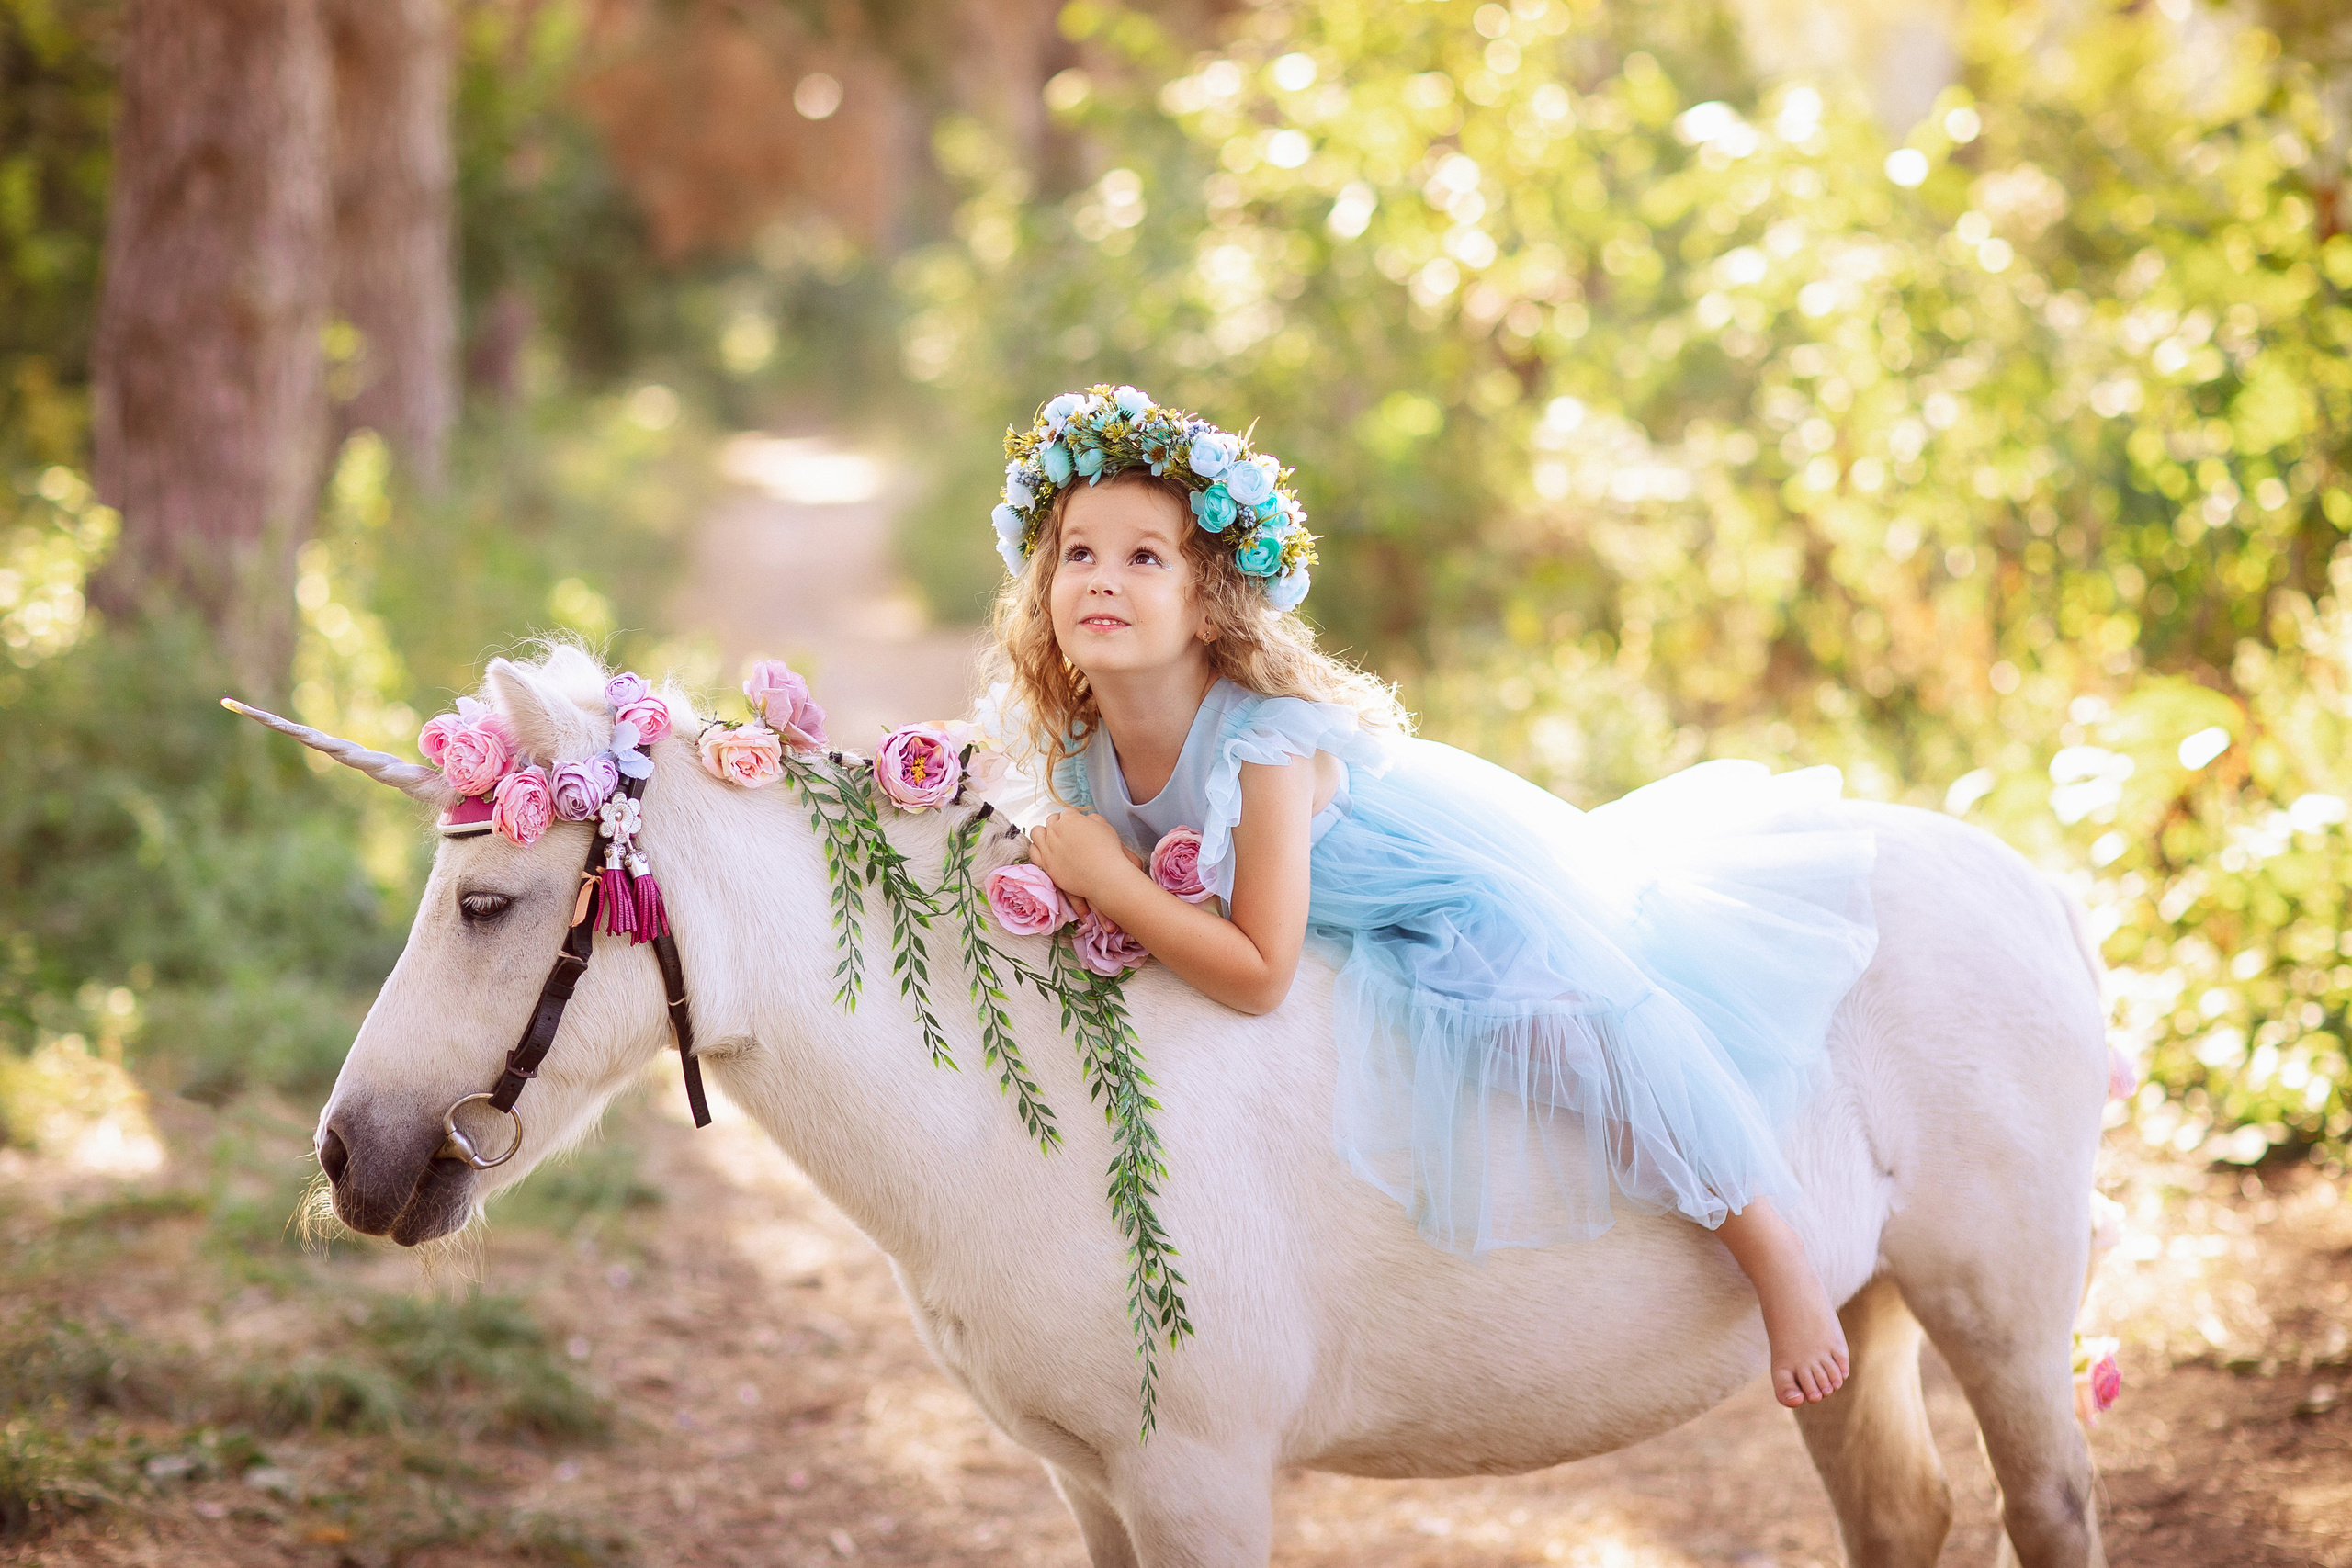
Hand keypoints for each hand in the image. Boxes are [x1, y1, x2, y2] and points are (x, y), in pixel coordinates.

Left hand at [1027, 811, 1144, 911]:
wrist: (1105, 876)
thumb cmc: (1108, 851)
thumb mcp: (1105, 826)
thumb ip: (1092, 819)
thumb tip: (1086, 820)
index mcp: (1070, 820)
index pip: (1067, 813)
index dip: (1073, 818)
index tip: (1077, 824)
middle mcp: (1055, 831)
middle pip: (1051, 821)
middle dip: (1059, 823)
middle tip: (1067, 832)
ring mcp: (1048, 848)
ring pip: (1036, 832)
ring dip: (1044, 832)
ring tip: (1052, 838)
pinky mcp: (1046, 864)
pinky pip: (1033, 851)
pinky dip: (1037, 848)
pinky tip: (1045, 850)